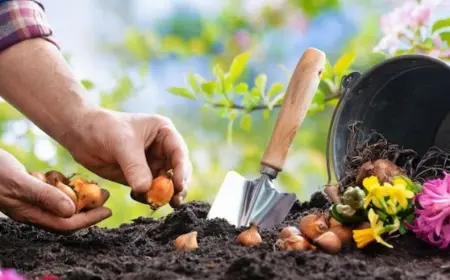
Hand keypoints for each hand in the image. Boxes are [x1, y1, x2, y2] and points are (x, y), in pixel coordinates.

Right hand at [0, 149, 111, 232]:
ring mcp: (28, 200)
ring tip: (93, 186)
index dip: (89, 219)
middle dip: (88, 208)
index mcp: (30, 213)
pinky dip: (61, 187)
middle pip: (66, 216)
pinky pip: (49, 192)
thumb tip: (72, 211)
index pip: (66, 224)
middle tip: (106, 194)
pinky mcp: (26, 189)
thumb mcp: (19, 181)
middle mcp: (31, 210)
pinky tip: (66, 178)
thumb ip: (44, 195)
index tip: (108, 210)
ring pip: (59, 204)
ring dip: (77, 197)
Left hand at [65, 108, 191, 207]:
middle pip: (177, 171)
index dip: (181, 170)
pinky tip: (138, 197)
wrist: (80, 134)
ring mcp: (151, 163)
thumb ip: (135, 167)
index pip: (179, 153)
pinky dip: (147, 197)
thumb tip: (146, 190)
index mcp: (164, 133)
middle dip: (177, 186)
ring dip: (163, 195)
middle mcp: (162, 149)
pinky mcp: (139, 176)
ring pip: (165, 183)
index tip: (179, 187)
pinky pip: (149, 190)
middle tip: (175, 202)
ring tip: (156, 204)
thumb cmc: (103, 128)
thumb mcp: (122, 144)